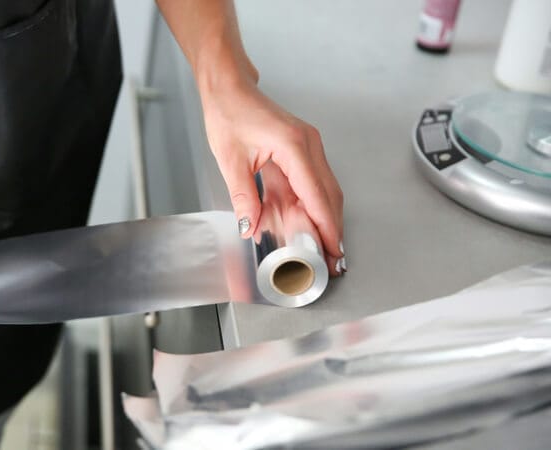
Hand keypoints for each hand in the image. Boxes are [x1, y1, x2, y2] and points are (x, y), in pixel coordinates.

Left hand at [201, 80, 344, 274]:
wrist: (229, 89)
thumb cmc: (229, 114)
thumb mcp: (230, 160)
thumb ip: (244, 197)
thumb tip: (250, 227)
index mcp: (293, 146)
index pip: (317, 194)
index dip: (326, 226)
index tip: (332, 249)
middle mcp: (309, 145)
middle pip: (330, 194)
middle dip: (333, 228)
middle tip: (332, 259)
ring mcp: (309, 146)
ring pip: (325, 189)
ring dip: (325, 218)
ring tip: (323, 247)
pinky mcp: (303, 149)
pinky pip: (313, 182)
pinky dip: (313, 204)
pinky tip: (307, 223)